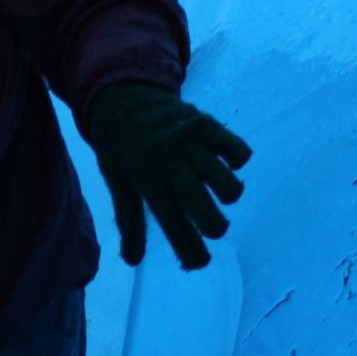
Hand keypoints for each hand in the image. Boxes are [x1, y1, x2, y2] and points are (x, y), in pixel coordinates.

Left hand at [87, 81, 250, 268]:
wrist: (122, 93)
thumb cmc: (119, 146)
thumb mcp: (117, 182)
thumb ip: (129, 221)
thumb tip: (132, 261)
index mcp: (147, 179)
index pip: (175, 225)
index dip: (191, 251)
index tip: (199, 263)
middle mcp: (172, 162)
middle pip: (207, 211)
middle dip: (215, 228)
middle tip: (211, 226)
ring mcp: (192, 142)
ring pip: (229, 185)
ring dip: (227, 195)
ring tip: (215, 191)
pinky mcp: (208, 124)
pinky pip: (239, 151)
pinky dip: (236, 161)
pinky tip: (221, 161)